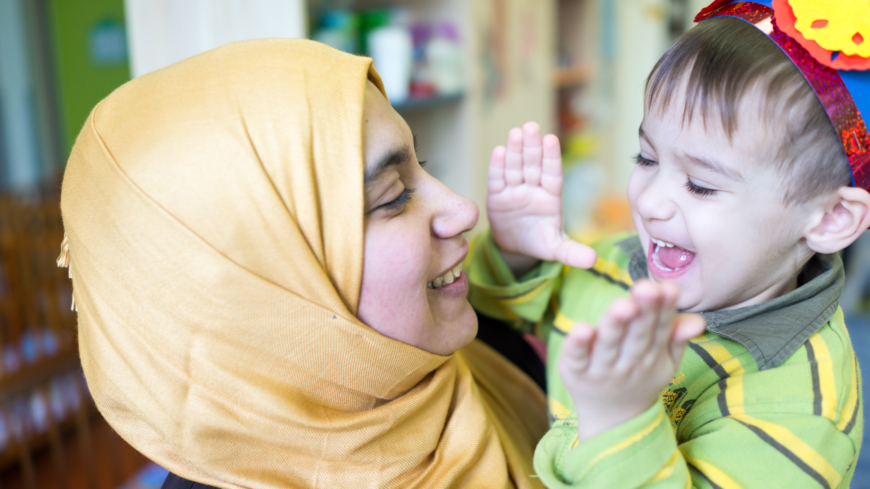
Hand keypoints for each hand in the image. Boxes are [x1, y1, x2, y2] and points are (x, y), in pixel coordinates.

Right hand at [487, 122, 596, 275]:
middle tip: (531, 126)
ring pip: (515, 167)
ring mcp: (514, 190)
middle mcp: (533, 188)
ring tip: (515, 132)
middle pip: (533, 165)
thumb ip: (572, 252)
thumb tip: (593, 261)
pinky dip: (497, 166)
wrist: (516, 247)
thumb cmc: (540, 241)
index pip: (552, 174)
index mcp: (551, 197)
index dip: (551, 157)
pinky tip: (499, 151)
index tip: (551, 140)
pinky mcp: (497, 196)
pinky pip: (497, 179)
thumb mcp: (556, 249)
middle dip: (532, 146)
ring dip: (515, 150)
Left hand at [558, 280, 705, 442]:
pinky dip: (578, 344)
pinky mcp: (576, 373)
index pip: (660, 329)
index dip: (664, 308)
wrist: (612, 419)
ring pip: (610, 345)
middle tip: (646, 288)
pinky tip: (581, 328)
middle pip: (637, 336)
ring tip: (622, 304)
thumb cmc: (640, 377)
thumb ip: (677, 337)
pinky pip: (578, 358)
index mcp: (652, 355)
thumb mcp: (664, 361)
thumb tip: (699, 320)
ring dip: (615, 324)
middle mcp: (629, 362)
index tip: (668, 288)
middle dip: (643, 312)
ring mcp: (602, 369)